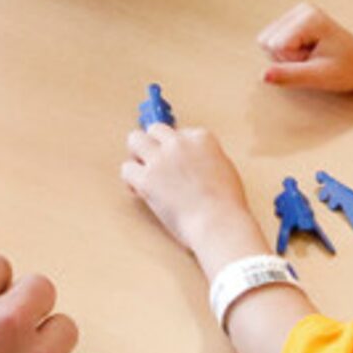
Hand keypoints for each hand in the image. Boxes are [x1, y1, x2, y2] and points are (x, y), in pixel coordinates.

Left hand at [120, 123, 266, 268]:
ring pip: (135, 140)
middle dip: (153, 144)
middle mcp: (179, 143)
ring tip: (143, 171)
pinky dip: (130, 180)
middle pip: (155, 129)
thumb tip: (194, 160)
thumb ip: (206, 158)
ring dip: (137, 155)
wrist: (218, 223)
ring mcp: (161, 159)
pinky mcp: (146, 179)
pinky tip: (139, 191)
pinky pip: (126, 169)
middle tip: (154, 161)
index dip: (176, 149)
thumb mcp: (225, 168)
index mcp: (202, 138)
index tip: (176, 161)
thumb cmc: (226, 204)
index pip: (180, 132)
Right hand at [256, 1, 352, 91]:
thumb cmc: (348, 69)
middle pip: (267, 42)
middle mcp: (301, 9)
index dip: (292, 61)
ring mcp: (296, 13)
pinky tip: (308, 52)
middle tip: (314, 59)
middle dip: (288, 58)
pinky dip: (287, 53)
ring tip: (313, 56)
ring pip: (266, 42)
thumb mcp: (319, 77)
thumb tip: (263, 75)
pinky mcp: (293, 20)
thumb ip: (290, 75)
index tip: (317, 60)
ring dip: (287, 56)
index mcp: (309, 18)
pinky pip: (271, 41)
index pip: (276, 46)